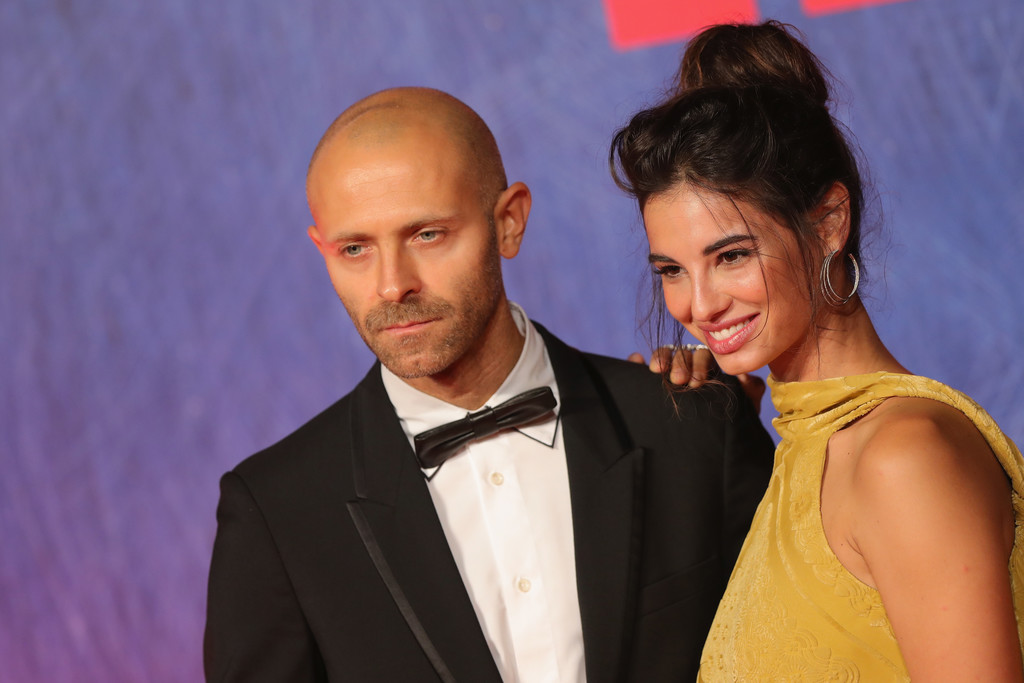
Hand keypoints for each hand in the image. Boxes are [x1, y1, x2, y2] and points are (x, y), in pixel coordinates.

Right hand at [628, 345, 765, 413]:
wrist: (711, 450)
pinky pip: (641, 365)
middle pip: (684, 354)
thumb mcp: (744, 409)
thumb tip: (746, 378)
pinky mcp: (650, 382)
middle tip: (679, 380)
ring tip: (658, 371)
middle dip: (681, 364)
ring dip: (662, 358)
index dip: (699, 365)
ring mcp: (670, 373)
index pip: (704, 356)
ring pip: (665, 354)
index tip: (697, 382)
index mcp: (712, 368)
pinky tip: (635, 360)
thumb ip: (749, 392)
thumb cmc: (728, 424)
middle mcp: (691, 366)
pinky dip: (636, 361)